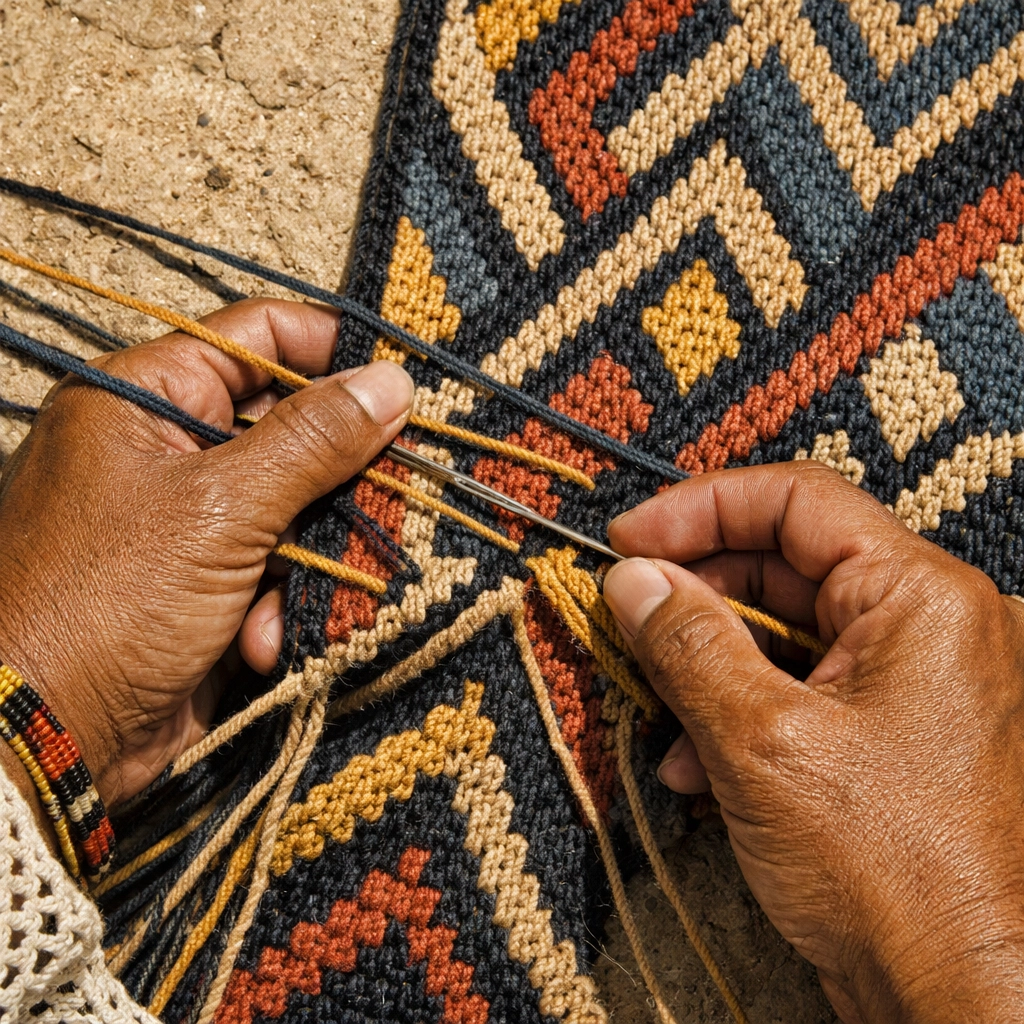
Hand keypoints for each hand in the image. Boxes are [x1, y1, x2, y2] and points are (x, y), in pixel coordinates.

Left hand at [0, 298, 412, 805]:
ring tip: (301, 600)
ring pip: (300, 508)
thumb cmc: (109, 601)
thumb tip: (391, 380)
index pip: (259, 338)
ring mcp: (191, 520)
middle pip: (293, 429)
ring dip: (312, 560)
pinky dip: (283, 606)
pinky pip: (280, 569)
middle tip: (395, 499)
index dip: (334, 351)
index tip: (404, 381)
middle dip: (340, 481)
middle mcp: (169, 449)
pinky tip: (262, 645)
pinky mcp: (210, 583)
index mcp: (147, 399)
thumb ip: (314, 441)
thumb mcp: (221, 509)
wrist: (45, 740)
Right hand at [603, 463, 1023, 1023]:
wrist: (963, 1004)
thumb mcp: (759, 740)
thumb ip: (687, 643)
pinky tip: (695, 764)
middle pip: (787, 563)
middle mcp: (930, 624)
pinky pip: (804, 687)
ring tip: (656, 709)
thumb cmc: (888, 873)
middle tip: (627, 614)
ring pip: (788, 630)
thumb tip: (631, 579)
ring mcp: (915, 681)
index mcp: (920, 597)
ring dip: (709, 662)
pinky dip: (742, 710)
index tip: (627, 541)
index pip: (797, 501)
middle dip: (698, 592)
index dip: (699, 509)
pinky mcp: (893, 733)